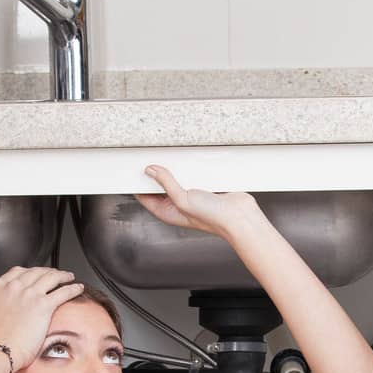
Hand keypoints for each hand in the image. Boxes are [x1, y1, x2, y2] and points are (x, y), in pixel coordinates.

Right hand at [0, 266, 84, 372]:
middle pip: (37, 272)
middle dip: (48, 271)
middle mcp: (15, 287)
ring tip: (69, 278)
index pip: (18, 272)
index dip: (29, 272)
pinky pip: (63, 291)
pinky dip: (72, 287)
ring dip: (62, 276)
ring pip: (51, 277)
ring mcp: (30, 295)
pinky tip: (77, 288)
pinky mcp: (43, 306)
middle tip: (56, 275)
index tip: (35, 275)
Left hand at [134, 164, 259, 238]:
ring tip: (165, 154)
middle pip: (159, 186)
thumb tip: (151, 171)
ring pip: (175, 178)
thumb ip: (167, 183)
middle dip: (153, 173)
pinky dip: (188, 166)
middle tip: (147, 156)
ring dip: (172, 168)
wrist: (239, 216)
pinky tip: (186, 158)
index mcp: (167, 212)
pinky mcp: (203, 187)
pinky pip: (191, 174)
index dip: (137, 183)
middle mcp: (177, 204)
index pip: (145, 196)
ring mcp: (191, 195)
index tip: (132, 168)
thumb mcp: (183, 200)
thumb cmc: (213, 218)